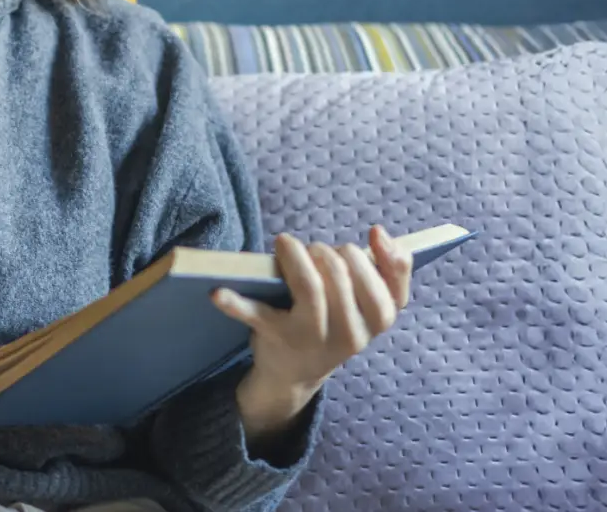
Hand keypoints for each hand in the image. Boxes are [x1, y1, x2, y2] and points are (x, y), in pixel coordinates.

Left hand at [213, 225, 413, 438]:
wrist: (294, 373)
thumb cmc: (334, 323)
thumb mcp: (368, 307)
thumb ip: (390, 273)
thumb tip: (380, 233)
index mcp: (377, 323)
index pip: (386, 285)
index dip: (369, 257)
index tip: (356, 244)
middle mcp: (349, 335)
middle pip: (341, 275)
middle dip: (326, 251)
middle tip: (313, 250)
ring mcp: (311, 338)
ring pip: (309, 286)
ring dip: (295, 256)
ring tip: (286, 245)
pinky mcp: (275, 337)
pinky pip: (255, 315)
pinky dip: (233, 302)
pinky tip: (216, 292)